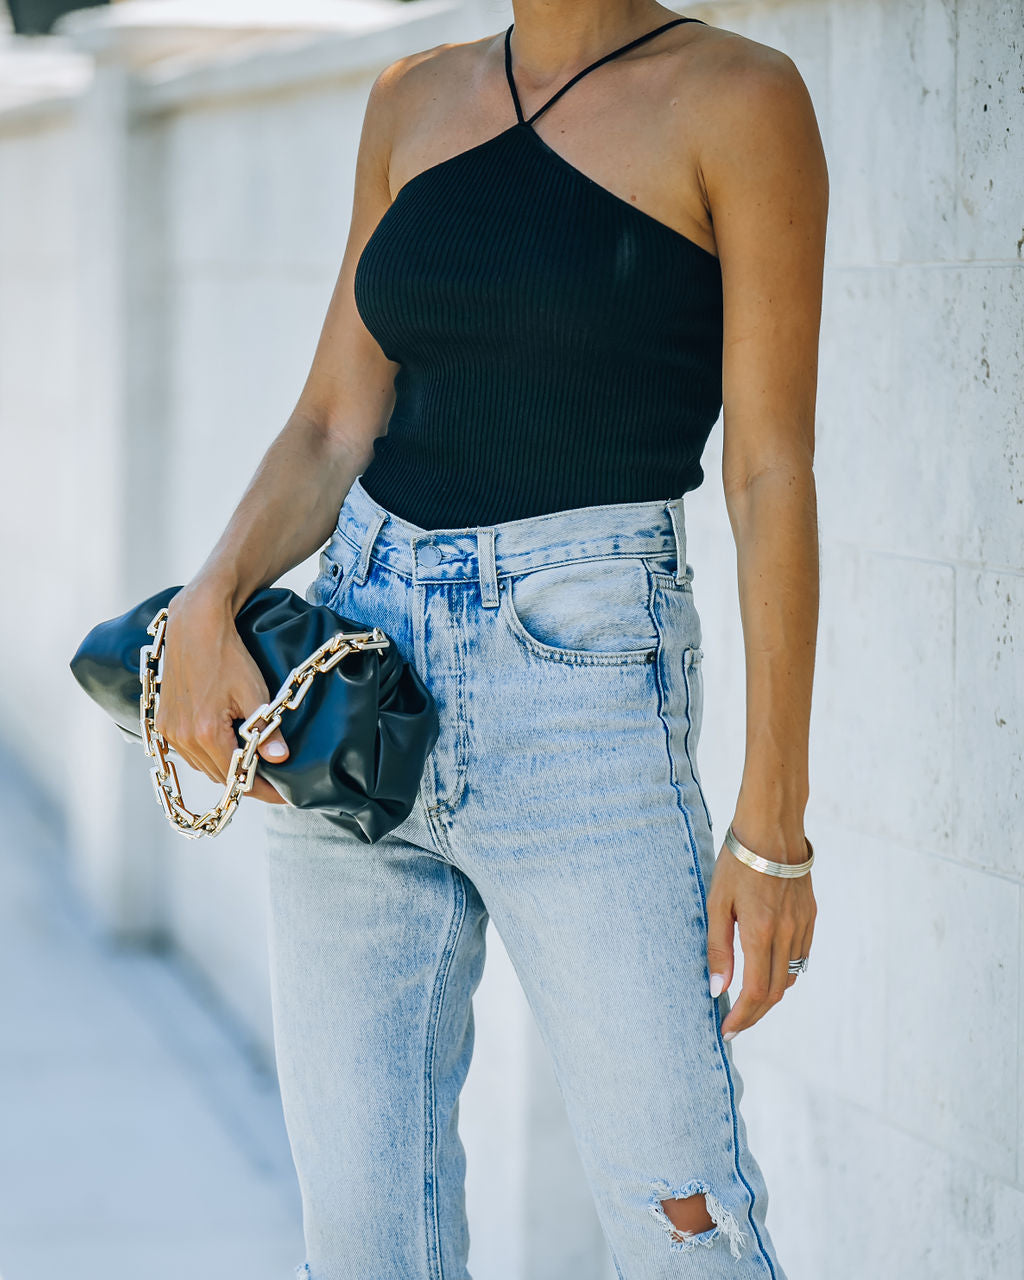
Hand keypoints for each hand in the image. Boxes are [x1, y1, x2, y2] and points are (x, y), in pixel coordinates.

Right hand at [153, 583, 289, 804]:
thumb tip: (281, 759)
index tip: (284, 795)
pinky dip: (209, 756)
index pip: (238, 776)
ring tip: (253, 766)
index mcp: (205, 733)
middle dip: (247, 781)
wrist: (194, 627)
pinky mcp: (164, 721)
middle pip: (220, 777)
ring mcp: (169, 731)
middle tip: (274, 782)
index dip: (264, 790)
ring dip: (227, 770)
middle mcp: (182, 737)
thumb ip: (266, 729)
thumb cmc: (227, 656)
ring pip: (204, 766)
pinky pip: (189, 753)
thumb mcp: (254, 692)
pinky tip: (226, 749)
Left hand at [705, 826, 816, 1039]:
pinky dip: (783, 972)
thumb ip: (718, 949)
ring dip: (769, 995)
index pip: (755, 992)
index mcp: (761, 933)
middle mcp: (787, 934)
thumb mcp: (717, 903)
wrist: (772, 829)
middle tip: (734, 1023)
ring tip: (747, 1000)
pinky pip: (800, 956)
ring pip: (790, 976)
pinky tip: (766, 970)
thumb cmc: (737, 863)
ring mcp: (802, 926)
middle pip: (774, 992)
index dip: (742, 1017)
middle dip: (754, 1014)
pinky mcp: (810, 916)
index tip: (727, 1030)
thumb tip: (717, 990)